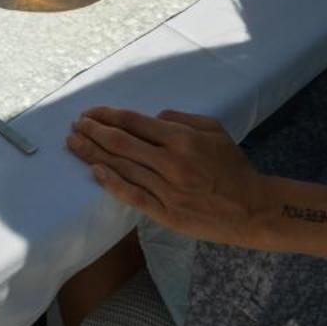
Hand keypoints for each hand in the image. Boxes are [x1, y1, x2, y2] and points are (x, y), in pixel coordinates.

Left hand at [67, 107, 279, 247]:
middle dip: (92, 131)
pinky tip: (94, 171)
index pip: (134, 122)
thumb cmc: (233, 166)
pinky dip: (111, 183)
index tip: (90, 112)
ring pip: (121, 167)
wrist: (252, 209)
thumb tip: (150, 117)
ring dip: (93, 153)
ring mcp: (166, 189)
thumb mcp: (214, 130)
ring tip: (74, 143)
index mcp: (181, 138)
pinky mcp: (166, 213)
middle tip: (74, 125)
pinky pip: (132, 195)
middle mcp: (170, 162)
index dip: (107, 115)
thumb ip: (180, 118)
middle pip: (120, 143)